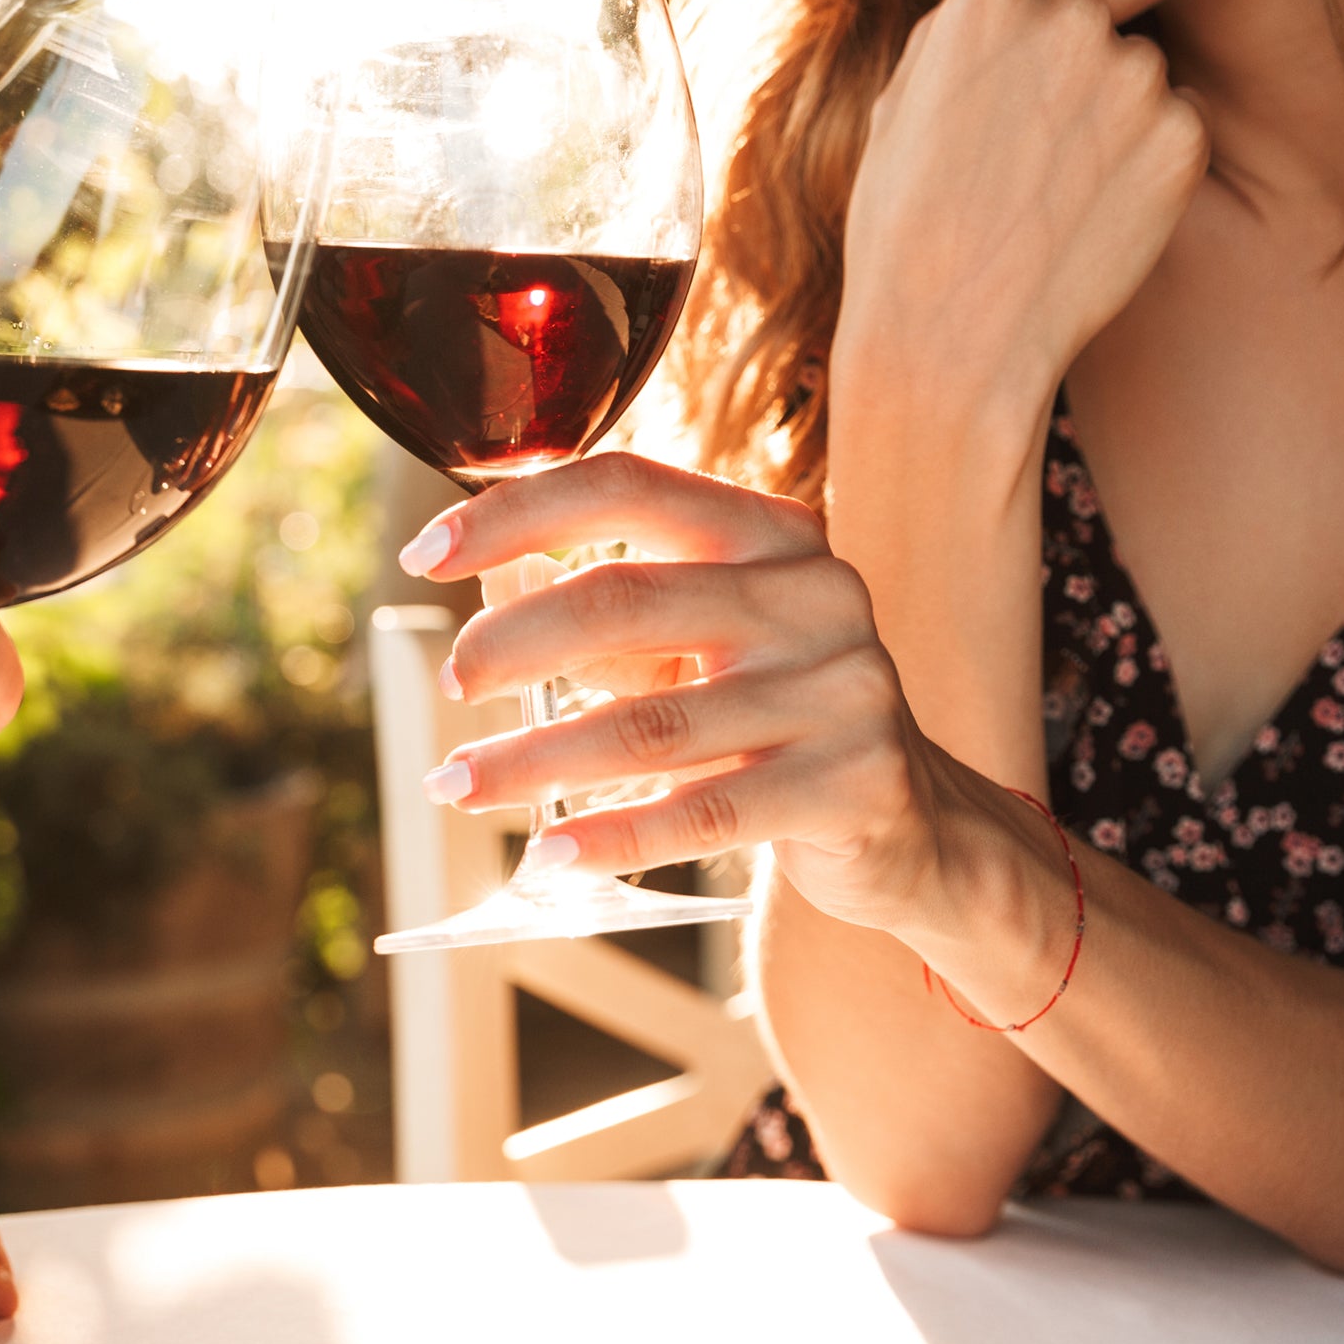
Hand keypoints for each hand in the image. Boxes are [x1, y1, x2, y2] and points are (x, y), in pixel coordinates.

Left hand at [403, 454, 1002, 931]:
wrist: (919, 826)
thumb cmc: (777, 715)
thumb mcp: (709, 641)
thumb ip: (615, 612)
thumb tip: (482, 604)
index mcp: (773, 532)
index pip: (626, 487)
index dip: (514, 514)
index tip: (424, 552)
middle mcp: (818, 594)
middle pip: (625, 600)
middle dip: (512, 643)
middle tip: (449, 685)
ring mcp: (846, 690)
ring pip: (651, 725)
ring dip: (534, 759)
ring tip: (457, 783)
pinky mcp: (856, 786)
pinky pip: (704, 816)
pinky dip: (612, 837)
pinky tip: (548, 855)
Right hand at [838, 0, 1206, 405]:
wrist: (952, 341)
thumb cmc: (903, 230)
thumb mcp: (897, 104)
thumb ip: (958, 28)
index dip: (1029, 22)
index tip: (1011, 81)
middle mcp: (1073, 18)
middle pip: (1096, 16)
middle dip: (1069, 68)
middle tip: (1025, 153)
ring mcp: (1138, 78)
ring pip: (1138, 75)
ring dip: (1110, 117)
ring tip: (1051, 194)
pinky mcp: (1184, 140)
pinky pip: (1176, 129)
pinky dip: (1146, 166)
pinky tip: (1090, 217)